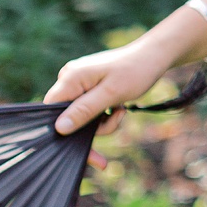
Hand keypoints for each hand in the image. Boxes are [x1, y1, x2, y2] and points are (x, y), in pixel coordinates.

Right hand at [45, 36, 184, 137]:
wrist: (156, 56)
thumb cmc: (136, 70)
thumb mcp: (111, 94)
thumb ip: (84, 110)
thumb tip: (59, 128)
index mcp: (70, 78)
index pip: (50, 111)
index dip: (63, 131)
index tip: (82, 150)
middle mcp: (70, 79)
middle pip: (67, 117)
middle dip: (92, 128)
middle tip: (116, 121)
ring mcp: (79, 83)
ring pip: (81, 117)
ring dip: (103, 122)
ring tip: (121, 111)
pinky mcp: (89, 88)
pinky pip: (90, 110)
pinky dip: (105, 115)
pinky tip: (120, 108)